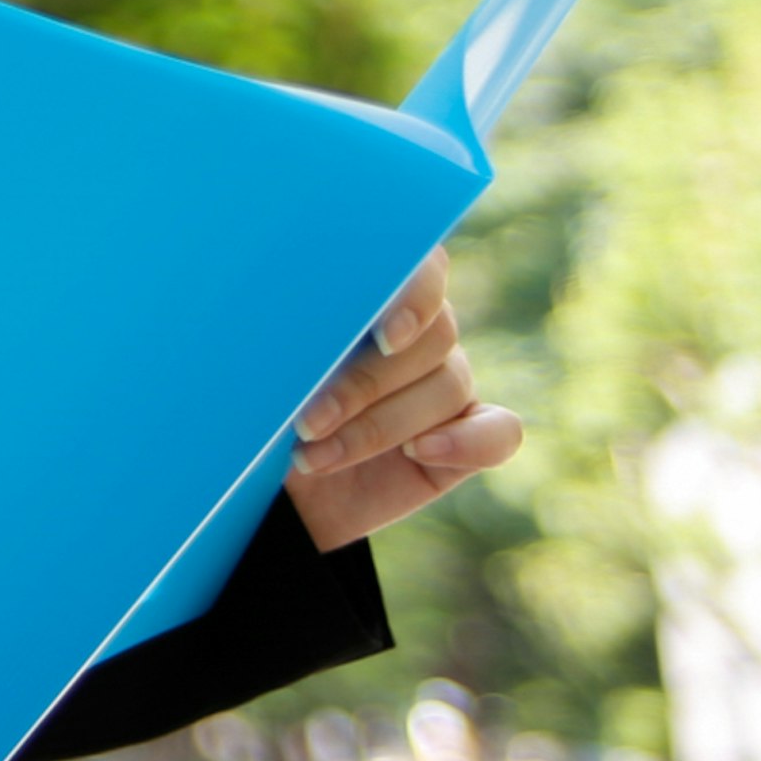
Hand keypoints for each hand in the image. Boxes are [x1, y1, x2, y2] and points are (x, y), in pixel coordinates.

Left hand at [283, 246, 523, 550]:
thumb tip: (278, 314)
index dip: (414, 295)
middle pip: (431, 337)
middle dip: (363, 385)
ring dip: (379, 427)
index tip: (382, 335)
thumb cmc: (262, 414)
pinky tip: (419, 453)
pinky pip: (499, 433)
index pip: (422, 267)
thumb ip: (284, 335)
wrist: (280, 492)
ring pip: (447, 386)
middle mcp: (422, 335)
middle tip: (306, 421)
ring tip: (315, 454)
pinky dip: (467, 442)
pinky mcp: (468, 438)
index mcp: (375, 298)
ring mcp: (448, 385)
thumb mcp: (260, 373)